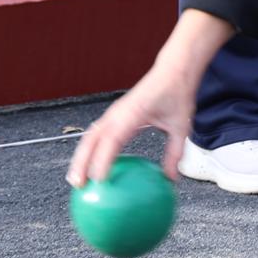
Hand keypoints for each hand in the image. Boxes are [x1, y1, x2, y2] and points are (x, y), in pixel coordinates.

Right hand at [65, 9, 233, 184]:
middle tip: (79, 186)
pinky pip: (97, 134)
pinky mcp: (114, 113)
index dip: (102, 160)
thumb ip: (175, 152)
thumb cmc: (177, 95)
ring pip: (89, 137)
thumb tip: (171, 179)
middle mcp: (118, 113)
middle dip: (81, 163)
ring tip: (76, 180)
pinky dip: (89, 150)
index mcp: (133, 114)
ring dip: (80, 157)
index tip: (99, 180)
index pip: (112, 140)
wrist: (172, 71)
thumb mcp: (181, 126)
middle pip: (91, 140)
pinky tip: (91, 167)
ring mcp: (113, 113)